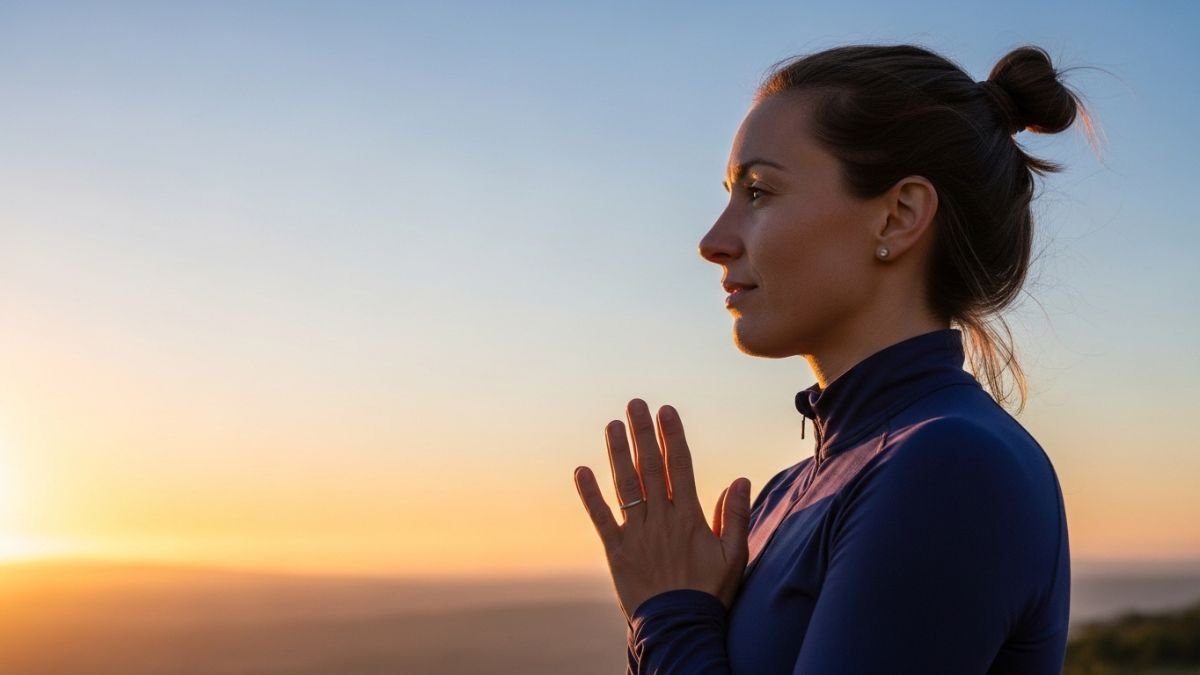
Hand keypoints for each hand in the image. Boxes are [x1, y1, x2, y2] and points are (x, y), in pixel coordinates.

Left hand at [573, 398, 750, 624]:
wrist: (679, 627)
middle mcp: (661, 518)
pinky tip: (581, 470)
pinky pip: (601, 517)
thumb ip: (735, 516)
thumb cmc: (710, 592)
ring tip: (612, 425)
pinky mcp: (616, 550)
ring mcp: (637, 533)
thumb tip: (740, 479)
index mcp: (689, 516)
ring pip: (626, 485)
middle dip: (643, 434)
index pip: (680, 466)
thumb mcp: (735, 556)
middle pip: (650, 467)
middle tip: (635, 404)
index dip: (672, 436)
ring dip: (618, 453)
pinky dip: (590, 494)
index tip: (666, 411)